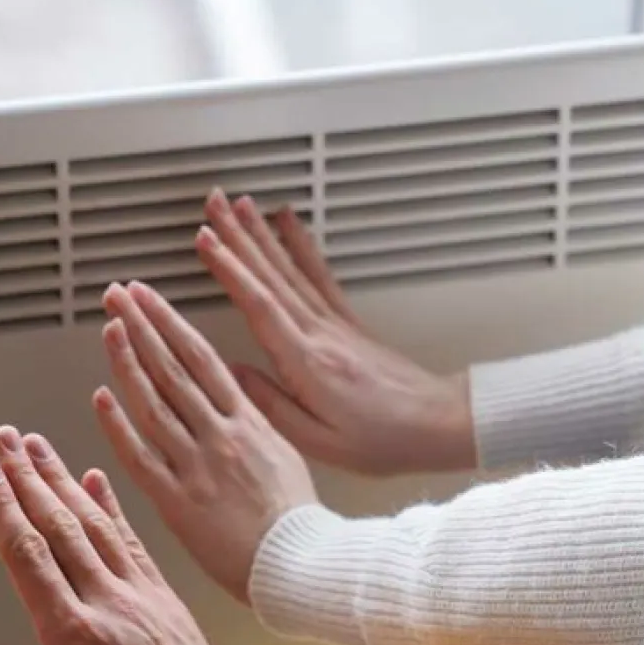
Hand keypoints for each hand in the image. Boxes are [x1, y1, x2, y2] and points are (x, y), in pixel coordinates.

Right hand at [0, 429, 287, 644]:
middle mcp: (105, 601)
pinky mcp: (162, 595)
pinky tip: (95, 477)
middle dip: (26, 476)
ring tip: (37, 445)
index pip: (28, 555)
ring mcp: (137, 593)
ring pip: (93, 522)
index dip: (2, 507)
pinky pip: (131, 539)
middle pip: (58, 525)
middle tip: (3, 437)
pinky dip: (111, 504)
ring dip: (62, 479)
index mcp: (73, 633)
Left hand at [97, 278, 317, 602]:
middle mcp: (221, 436)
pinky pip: (142, 457)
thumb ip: (256, 419)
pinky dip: (119, 426)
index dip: (169, 322)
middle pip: (173, 369)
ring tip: (108, 329)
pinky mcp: (178, 502)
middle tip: (117, 295)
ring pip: (155, 404)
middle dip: (142, 326)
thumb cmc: (296, 520)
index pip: (201, 358)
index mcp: (248, 422)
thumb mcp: (285, 453)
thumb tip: (236, 390)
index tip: (147, 297)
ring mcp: (198, 466)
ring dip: (128, 363)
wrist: (299, 565)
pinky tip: (102, 397)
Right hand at [198, 189, 475, 475]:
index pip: (260, 305)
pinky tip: (289, 224)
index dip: (230, 269)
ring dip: (262, 233)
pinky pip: (319, 275)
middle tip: (214, 203)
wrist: (438, 424)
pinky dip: (301, 245)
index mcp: (307, 362)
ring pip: (291, 268)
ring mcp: (336, 323)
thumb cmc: (382, 439)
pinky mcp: (348, 322)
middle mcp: (320, 333)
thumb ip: (270, 404)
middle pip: (271, 274)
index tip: (205, 239)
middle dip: (238, 236)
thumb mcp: (317, 441)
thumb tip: (232, 371)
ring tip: (241, 205)